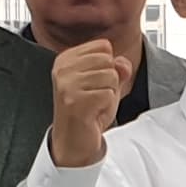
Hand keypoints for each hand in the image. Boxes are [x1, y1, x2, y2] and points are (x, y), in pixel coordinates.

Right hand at [47, 40, 133, 167]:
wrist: (74, 141)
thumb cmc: (88, 111)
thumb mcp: (106, 83)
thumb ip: (116, 67)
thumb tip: (122, 63)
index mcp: (66, 59)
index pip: (103, 46)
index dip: (108, 66)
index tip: (95, 83)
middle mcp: (63, 69)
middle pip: (108, 60)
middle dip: (110, 81)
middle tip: (95, 97)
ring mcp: (67, 85)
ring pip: (110, 77)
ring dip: (108, 95)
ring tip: (93, 105)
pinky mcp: (75, 101)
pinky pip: (108, 94)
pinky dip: (106, 106)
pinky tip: (93, 113)